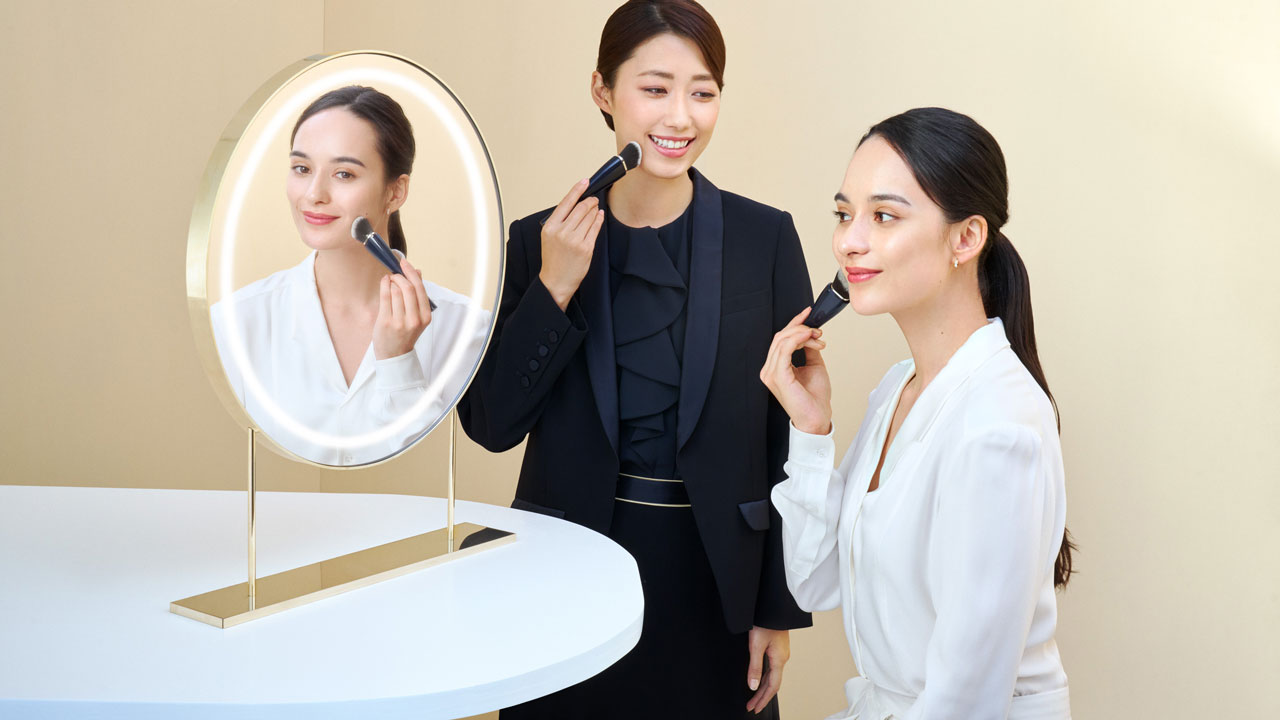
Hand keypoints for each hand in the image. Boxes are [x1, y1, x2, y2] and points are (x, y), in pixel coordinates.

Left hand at [372, 258, 431, 359]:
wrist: (394, 355)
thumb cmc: (405, 333)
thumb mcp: (417, 316)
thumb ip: (417, 295)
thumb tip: (418, 271)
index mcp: (425, 317)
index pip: (420, 289)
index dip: (411, 273)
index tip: (404, 263)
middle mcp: (414, 319)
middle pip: (408, 288)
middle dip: (399, 275)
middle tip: (394, 273)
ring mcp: (400, 322)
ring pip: (396, 291)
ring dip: (391, 280)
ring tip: (389, 280)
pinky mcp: (386, 322)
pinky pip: (385, 297)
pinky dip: (384, 285)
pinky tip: (384, 282)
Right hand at [539, 178, 604, 310]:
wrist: (556, 281)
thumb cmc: (553, 259)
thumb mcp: (549, 237)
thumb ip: (560, 221)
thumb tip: (575, 205)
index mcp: (551, 227)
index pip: (566, 203)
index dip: (577, 190)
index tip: (585, 181)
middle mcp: (562, 232)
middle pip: (581, 208)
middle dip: (590, 200)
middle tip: (594, 198)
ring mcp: (575, 241)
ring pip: (589, 217)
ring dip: (595, 209)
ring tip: (596, 207)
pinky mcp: (586, 248)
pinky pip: (595, 228)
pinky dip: (599, 219)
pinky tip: (600, 215)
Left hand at [746, 626, 789, 713]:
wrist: (772, 606)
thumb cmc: (765, 621)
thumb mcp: (756, 645)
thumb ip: (754, 667)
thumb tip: (753, 686)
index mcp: (779, 659)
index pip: (772, 686)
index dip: (763, 699)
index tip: (755, 708)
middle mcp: (782, 658)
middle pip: (773, 683)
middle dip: (762, 696)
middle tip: (751, 707)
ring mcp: (780, 653)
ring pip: (772, 676)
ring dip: (763, 688)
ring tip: (753, 698)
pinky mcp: (777, 648)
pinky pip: (772, 668)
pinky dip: (765, 678)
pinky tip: (759, 681)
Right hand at [759, 306, 832, 434]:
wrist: (817, 417)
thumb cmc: (814, 398)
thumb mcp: (813, 366)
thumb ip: (809, 350)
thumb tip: (811, 335)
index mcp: (775, 368)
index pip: (781, 340)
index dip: (794, 324)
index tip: (808, 314)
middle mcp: (769, 369)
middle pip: (780, 337)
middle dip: (801, 328)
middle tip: (818, 331)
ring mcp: (771, 373)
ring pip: (782, 341)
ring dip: (802, 334)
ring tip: (817, 337)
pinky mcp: (778, 376)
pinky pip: (784, 349)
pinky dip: (797, 339)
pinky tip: (809, 337)